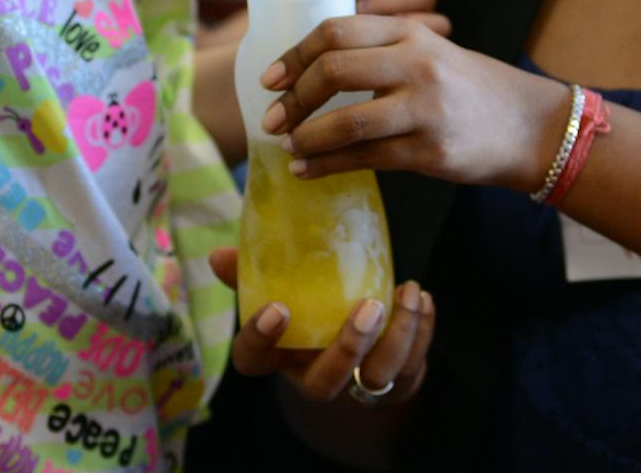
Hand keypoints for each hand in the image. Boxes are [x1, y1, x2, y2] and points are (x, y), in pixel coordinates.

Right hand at [208, 247, 432, 406]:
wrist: (355, 335)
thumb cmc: (308, 306)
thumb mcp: (279, 287)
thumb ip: (252, 271)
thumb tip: (219, 255)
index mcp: (278, 355)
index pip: (252, 361)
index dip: (259, 340)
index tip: (278, 308)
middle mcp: (314, 375)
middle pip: (323, 385)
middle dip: (347, 349)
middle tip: (368, 308)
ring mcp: (355, 382)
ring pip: (378, 377)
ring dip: (399, 336)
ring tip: (406, 294)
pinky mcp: (394, 380)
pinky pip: (412, 365)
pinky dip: (422, 331)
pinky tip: (421, 298)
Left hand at [259, 15, 558, 191]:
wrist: (531, 126)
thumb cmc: (470, 89)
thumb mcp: (429, 52)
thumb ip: (380, 52)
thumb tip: (311, 70)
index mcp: (410, 33)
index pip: (336, 30)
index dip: (294, 54)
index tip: (269, 78)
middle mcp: (417, 65)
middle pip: (333, 69)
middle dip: (293, 97)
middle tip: (271, 118)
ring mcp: (425, 108)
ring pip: (346, 120)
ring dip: (306, 136)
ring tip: (288, 146)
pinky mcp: (431, 151)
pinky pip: (366, 158)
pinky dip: (328, 166)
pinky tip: (308, 171)